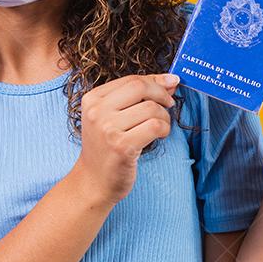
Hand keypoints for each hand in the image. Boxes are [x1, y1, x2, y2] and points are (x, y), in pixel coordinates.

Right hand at [73, 73, 178, 204]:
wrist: (93, 181)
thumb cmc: (106, 148)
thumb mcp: (112, 117)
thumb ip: (137, 97)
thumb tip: (170, 80)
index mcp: (92, 99)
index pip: (131, 80)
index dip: (155, 80)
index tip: (170, 84)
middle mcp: (97, 112)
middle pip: (140, 88)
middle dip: (162, 94)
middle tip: (169, 105)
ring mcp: (108, 129)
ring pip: (151, 108)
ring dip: (164, 116)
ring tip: (160, 126)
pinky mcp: (122, 147)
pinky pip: (155, 126)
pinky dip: (164, 129)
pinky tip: (160, 135)